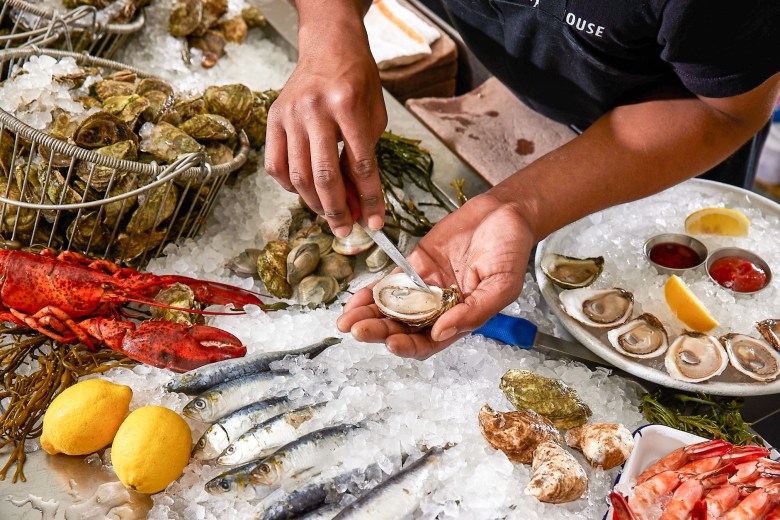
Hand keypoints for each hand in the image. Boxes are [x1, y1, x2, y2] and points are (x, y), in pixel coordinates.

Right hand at [264, 9, 386, 236]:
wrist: (329, 46)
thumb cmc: (358, 81)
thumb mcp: (374, 114)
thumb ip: (366, 156)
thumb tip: (358, 202)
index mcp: (348, 105)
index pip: (361, 164)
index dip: (369, 199)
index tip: (374, 223)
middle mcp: (315, 110)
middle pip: (324, 176)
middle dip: (337, 211)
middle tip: (346, 229)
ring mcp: (289, 114)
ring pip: (298, 176)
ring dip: (315, 204)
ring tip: (330, 214)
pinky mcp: (272, 117)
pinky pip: (276, 165)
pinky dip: (290, 186)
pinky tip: (305, 191)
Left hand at [337, 193, 534, 358]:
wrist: (503, 213)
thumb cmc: (511, 251)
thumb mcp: (502, 285)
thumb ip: (474, 312)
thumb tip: (441, 333)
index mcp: (460, 319)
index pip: (428, 343)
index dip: (409, 347)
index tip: (393, 343)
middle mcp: (438, 309)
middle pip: (403, 328)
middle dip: (379, 332)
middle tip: (358, 330)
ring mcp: (423, 288)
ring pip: (390, 309)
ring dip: (368, 317)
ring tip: (346, 321)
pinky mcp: (413, 266)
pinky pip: (387, 284)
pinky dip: (369, 294)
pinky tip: (352, 302)